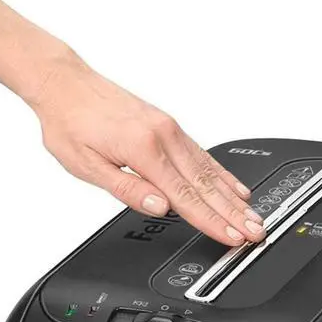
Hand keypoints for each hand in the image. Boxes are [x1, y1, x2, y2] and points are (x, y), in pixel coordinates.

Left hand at [30, 51, 265, 245]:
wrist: (64, 84)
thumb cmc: (69, 123)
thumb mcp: (87, 166)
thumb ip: (127, 190)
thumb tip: (159, 208)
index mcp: (143, 149)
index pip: (185, 196)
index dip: (211, 221)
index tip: (232, 236)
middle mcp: (163, 135)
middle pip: (206, 185)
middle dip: (234, 213)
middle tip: (256, 232)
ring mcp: (169, 128)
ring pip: (209, 170)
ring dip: (233, 197)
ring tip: (253, 216)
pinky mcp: (168, 125)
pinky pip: (202, 155)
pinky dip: (222, 174)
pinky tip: (235, 187)